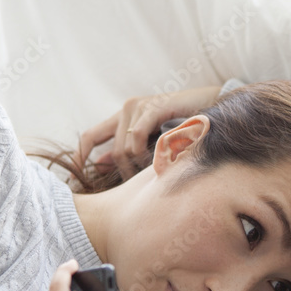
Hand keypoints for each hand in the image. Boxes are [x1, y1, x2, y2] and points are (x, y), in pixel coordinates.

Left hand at [75, 85, 221, 179]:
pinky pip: (136, 137)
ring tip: (158, 168)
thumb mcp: (153, 143)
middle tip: (141, 184)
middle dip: (124, 173)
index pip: (89, 136)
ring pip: (124, 149)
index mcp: (123, 117)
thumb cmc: (186, 127)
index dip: (80, 157)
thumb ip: (126, 152)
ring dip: (139, 166)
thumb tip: (98, 166)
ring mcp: (138, 106)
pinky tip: (159, 159)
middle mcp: (126, 109)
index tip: (76, 178)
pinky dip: (145, 153)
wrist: (215, 107)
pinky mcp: (152, 106)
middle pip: (112, 151)